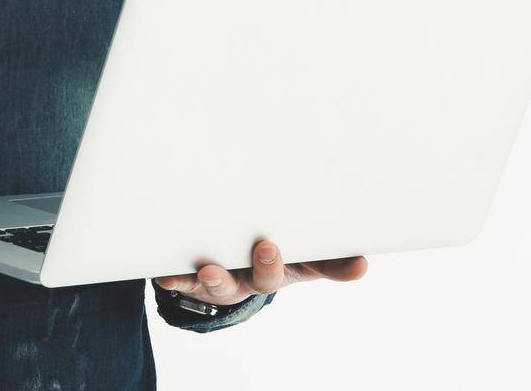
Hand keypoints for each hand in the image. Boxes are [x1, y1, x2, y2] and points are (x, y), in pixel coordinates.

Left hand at [152, 239, 367, 308]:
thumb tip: (364, 250)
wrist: (225, 268)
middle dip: (267, 266)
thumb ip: (326, 245)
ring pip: (223, 285)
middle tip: (268, 248)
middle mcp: (259, 277)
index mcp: (290, 265)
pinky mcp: (195, 281)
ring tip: (208, 269)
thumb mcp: (299, 246)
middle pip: (267, 279)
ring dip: (217, 278)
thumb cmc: (268, 248)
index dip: (339, 268)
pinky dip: (175, 279)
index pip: (320, 267)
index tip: (359, 263)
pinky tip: (166, 275)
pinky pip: (183, 282)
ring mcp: (227, 280)